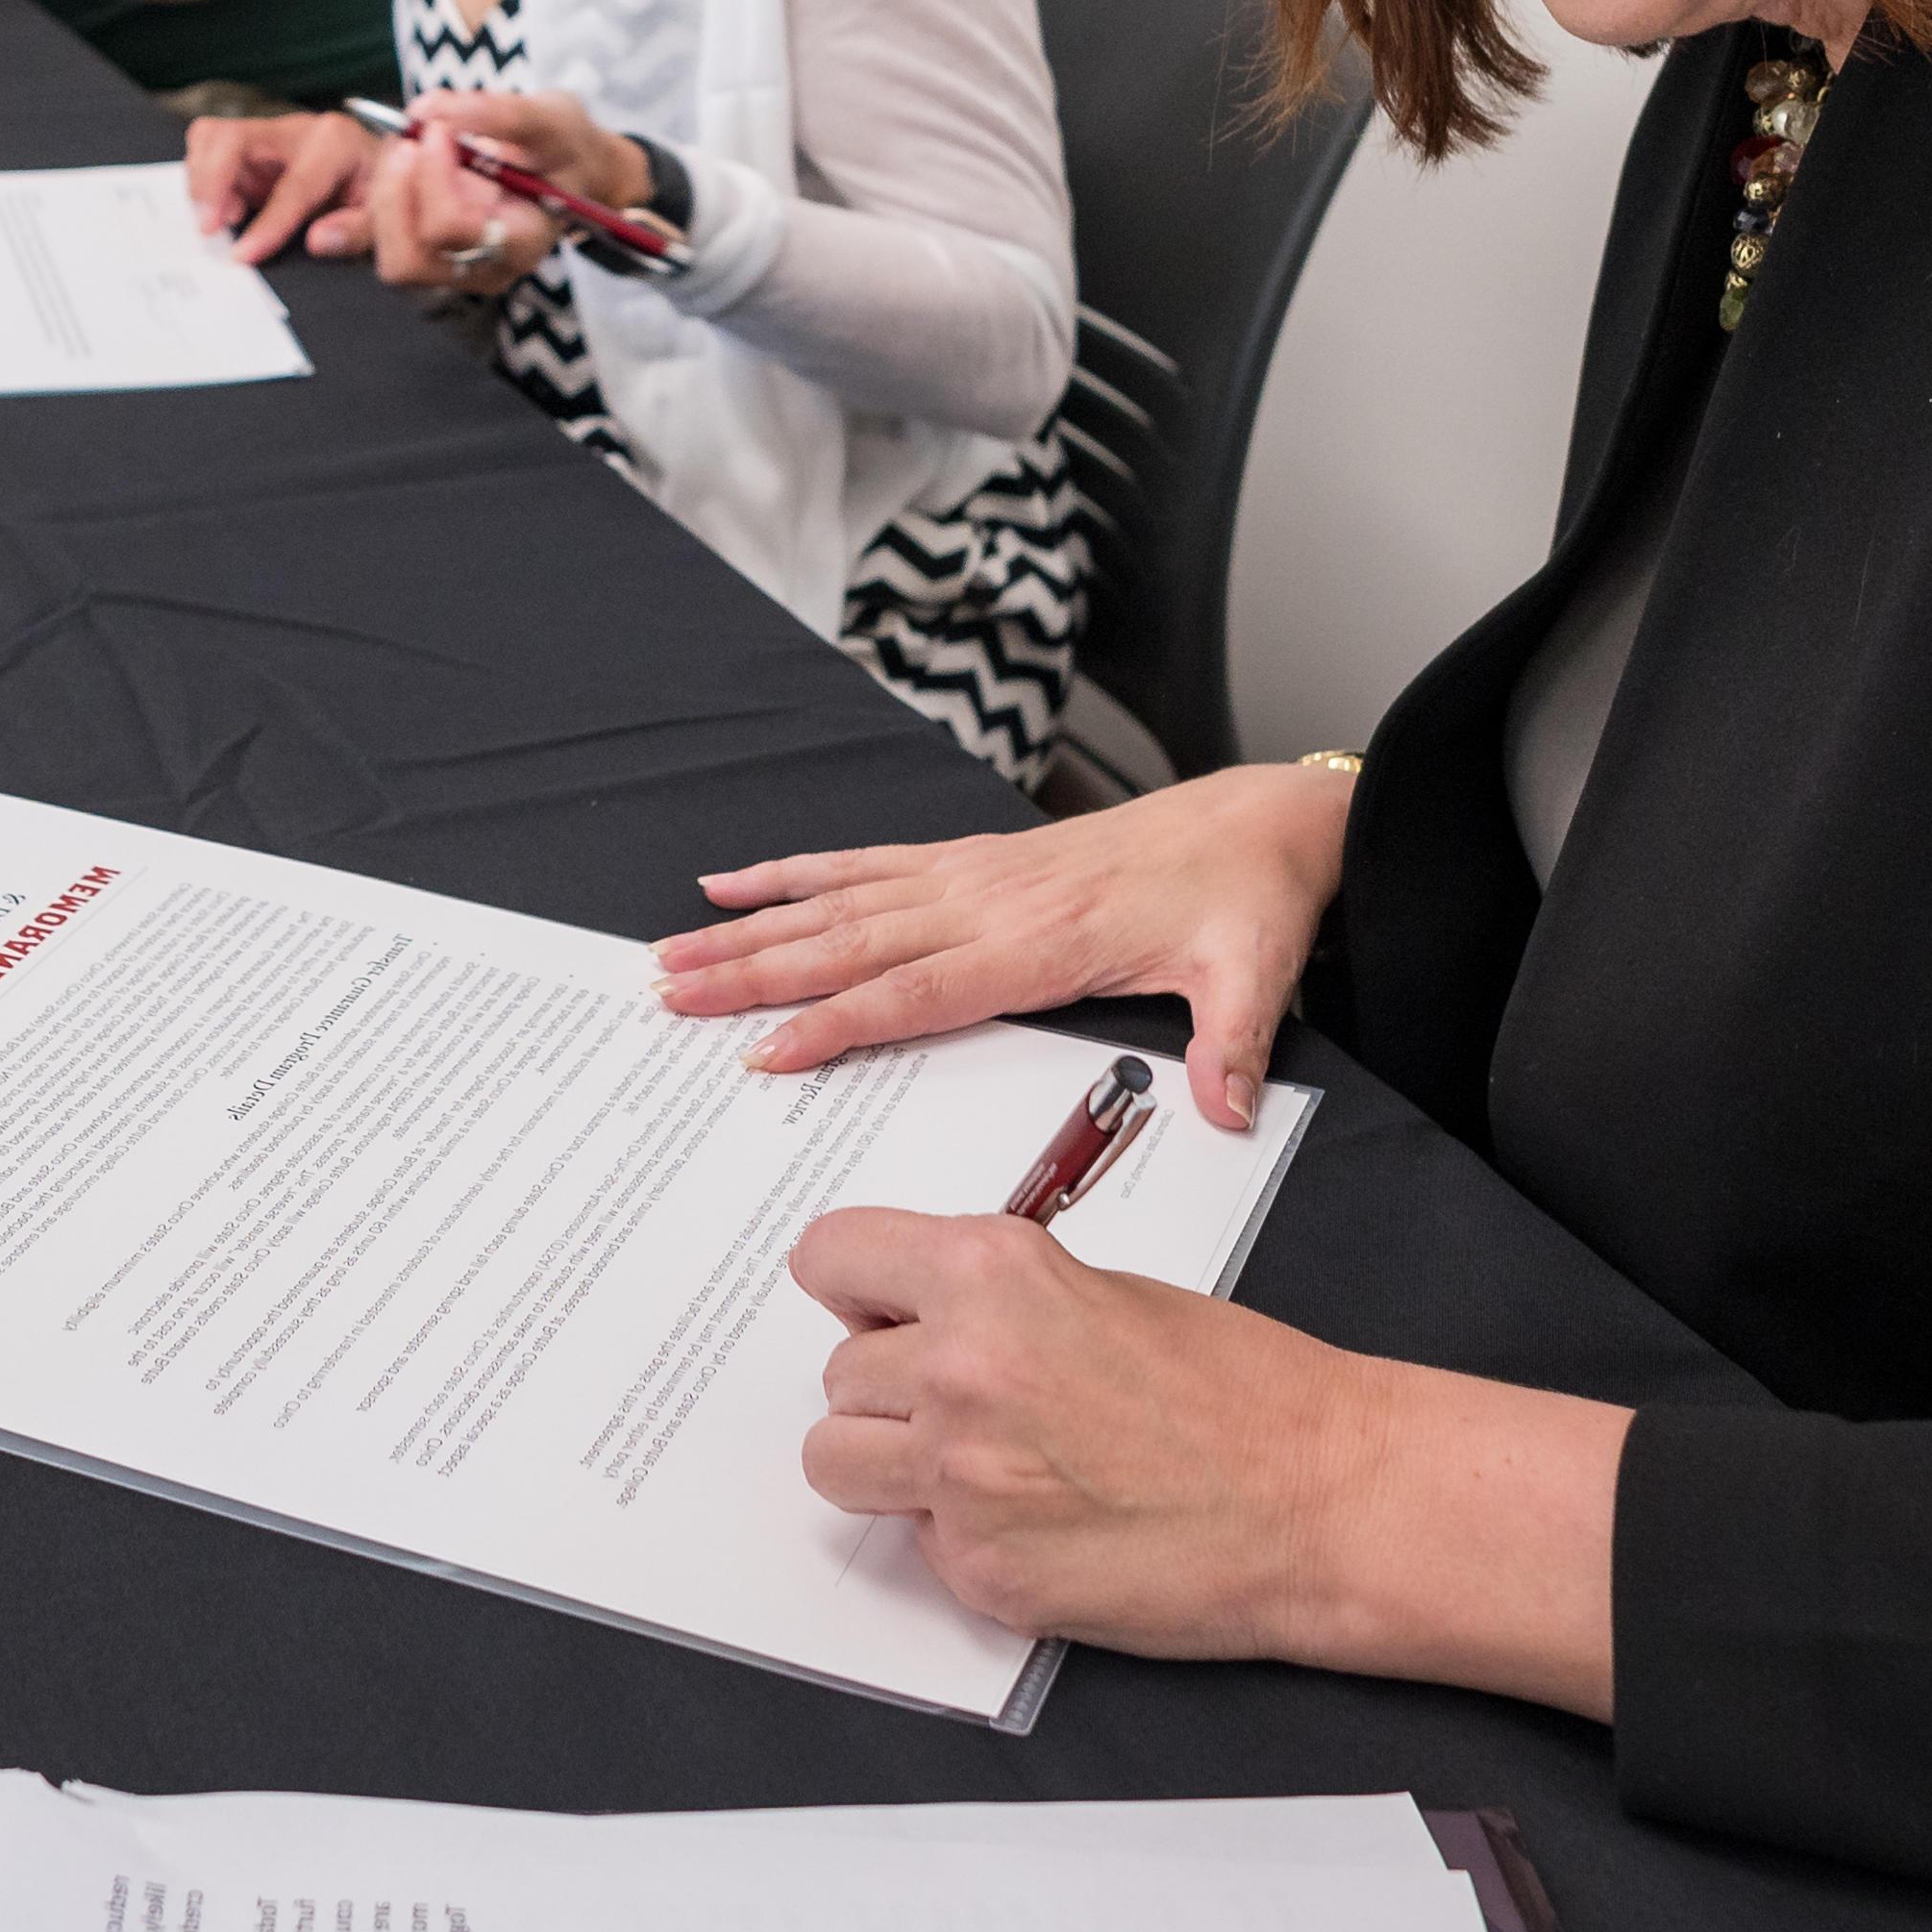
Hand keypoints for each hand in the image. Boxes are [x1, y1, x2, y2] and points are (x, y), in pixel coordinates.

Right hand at [185, 110, 377, 264]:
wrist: (375, 172)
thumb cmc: (377, 195)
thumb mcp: (382, 218)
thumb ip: (356, 230)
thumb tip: (319, 240)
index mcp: (336, 143)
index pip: (293, 184)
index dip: (269, 223)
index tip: (244, 255)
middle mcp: (295, 129)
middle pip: (231, 138)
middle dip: (211, 183)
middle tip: (209, 229)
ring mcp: (266, 135)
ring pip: (210, 137)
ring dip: (201, 182)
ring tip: (219, 222)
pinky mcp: (246, 148)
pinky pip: (207, 151)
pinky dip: (202, 183)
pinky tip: (225, 213)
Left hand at [369, 87, 647, 301]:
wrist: (565, 164)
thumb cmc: (562, 144)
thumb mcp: (548, 118)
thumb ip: (495, 112)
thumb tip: (425, 109)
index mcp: (523, 243)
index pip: (453, 228)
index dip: (433, 175)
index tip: (438, 129)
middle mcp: (487, 269)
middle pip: (410, 261)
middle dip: (397, 195)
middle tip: (408, 140)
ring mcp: (458, 270)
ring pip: (392, 257)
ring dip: (386, 196)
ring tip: (407, 146)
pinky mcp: (433, 255)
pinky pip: (389, 241)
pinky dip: (386, 196)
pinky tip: (407, 160)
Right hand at [660, 762, 1354, 1131]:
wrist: (1259, 820)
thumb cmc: (1245, 898)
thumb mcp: (1253, 973)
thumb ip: (1231, 1044)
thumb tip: (1224, 1110)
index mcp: (1041, 941)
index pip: (917, 988)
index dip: (837, 1021)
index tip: (766, 1050)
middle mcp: (988, 900)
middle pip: (849, 943)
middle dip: (754, 973)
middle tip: (672, 995)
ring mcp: (972, 874)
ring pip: (839, 903)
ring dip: (753, 928)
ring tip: (675, 949)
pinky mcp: (972, 859)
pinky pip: (864, 864)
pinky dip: (795, 873)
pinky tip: (736, 880)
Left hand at [788, 1210, 1624, 1709]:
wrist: (1321, 1498)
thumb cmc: (1240, 1390)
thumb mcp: (1099, 1291)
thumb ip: (993, 1299)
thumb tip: (918, 1316)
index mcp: (987, 1275)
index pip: (831, 1257)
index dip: (853, 1287)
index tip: (868, 1304)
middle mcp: (956, 1369)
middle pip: (837, 1375)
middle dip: (889, 1388)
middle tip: (970, 1402)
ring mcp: (961, 1479)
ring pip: (837, 1462)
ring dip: (889, 1465)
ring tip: (978, 1466)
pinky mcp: (981, 1572)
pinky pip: (915, 1543)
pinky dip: (960, 1536)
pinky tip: (1040, 1523)